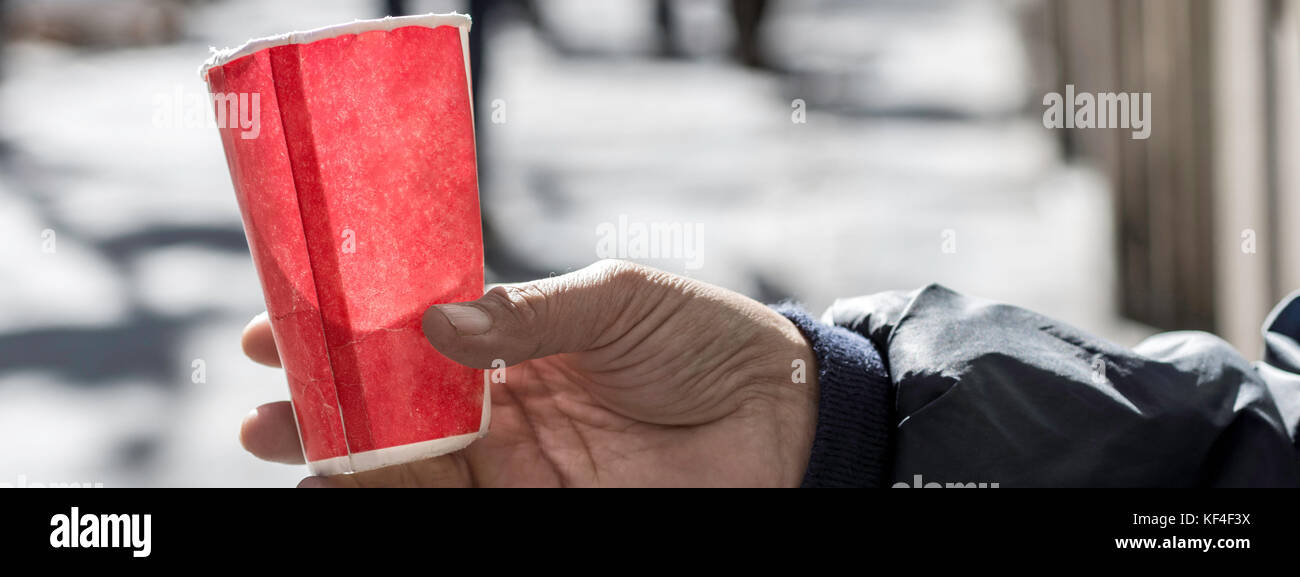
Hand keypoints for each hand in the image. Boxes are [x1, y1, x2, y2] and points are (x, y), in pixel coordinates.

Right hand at [240, 260, 818, 486]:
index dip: (348, 331)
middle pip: (394, 406)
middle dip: (327, 404)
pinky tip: (344, 484)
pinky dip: (398, 494)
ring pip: (410, 461)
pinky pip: (456, 503)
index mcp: (516, 338)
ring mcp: (517, 459)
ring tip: (279, 442)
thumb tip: (435, 323)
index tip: (277, 324)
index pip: (410, 336)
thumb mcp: (617, 298)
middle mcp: (503, 401)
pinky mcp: (539, 505)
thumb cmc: (705, 338)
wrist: (784, 413)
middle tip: (262, 404)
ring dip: (345, 455)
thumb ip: (529, 311)